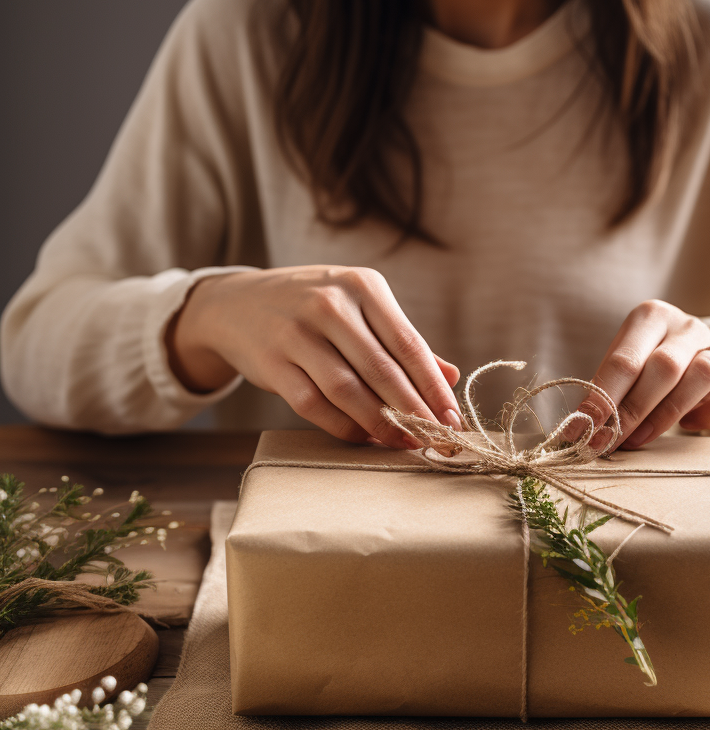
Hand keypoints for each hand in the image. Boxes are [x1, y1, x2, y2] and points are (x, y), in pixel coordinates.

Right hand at [166, 265, 461, 448]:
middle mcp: (330, 304)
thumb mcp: (359, 308)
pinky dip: (343, 427)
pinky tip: (364, 437)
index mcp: (362, 286)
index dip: (433, 387)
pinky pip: (314, 405)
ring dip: (380, 424)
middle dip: (413, 411)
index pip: (408, 344)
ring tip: (402, 442)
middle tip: (435, 439)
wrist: (236, 303)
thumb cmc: (313, 309)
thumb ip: (402, 341)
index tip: (453, 418)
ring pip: (348, 391)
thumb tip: (452, 376)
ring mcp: (297, 333)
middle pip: (382, 370)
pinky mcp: (271, 363)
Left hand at [579, 300, 709, 449]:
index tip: (579, 431)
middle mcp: (687, 327)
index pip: (624, 359)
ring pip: (702, 376)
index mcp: (651, 317)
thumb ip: (608, 388)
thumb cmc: (656, 367)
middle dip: (631, 411)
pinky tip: (689, 425)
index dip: (601, 399)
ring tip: (638, 440)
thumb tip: (578, 425)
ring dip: (665, 415)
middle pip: (662, 367)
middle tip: (606, 442)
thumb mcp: (629, 365)